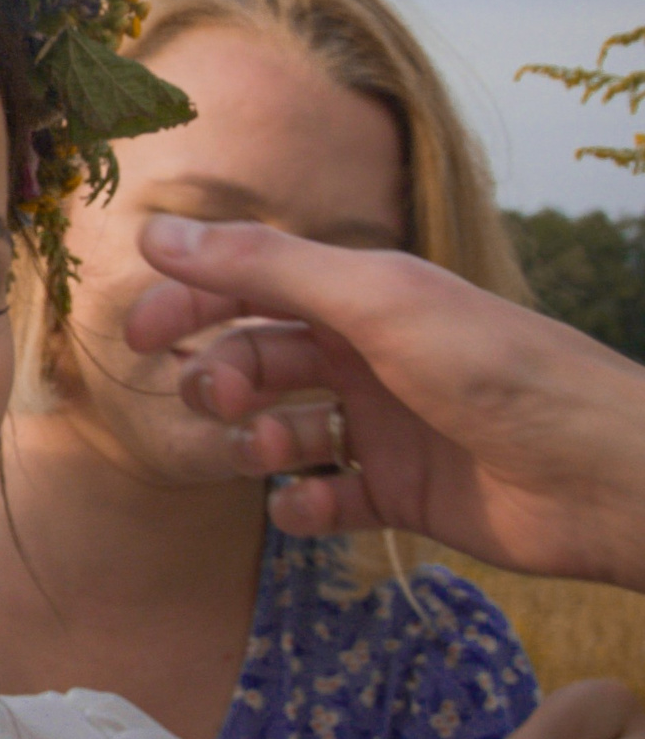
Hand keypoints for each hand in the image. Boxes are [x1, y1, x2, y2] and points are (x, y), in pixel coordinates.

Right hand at [129, 214, 644, 589]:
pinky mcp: (401, 492)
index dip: (191, 300)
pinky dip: (301, 505)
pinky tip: (304, 505)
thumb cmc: (497, 370)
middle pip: (258, 356)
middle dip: (221, 376)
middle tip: (215, 401)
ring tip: (270, 453)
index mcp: (363, 294)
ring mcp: (384, 424)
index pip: (252, 283)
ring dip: (257, 440)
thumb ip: (265, 267)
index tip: (140, 334)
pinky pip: (325, 498)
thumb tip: (158, 233)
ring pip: (283, 427)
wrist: (600, 474)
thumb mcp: (374, 301)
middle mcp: (368, 354)